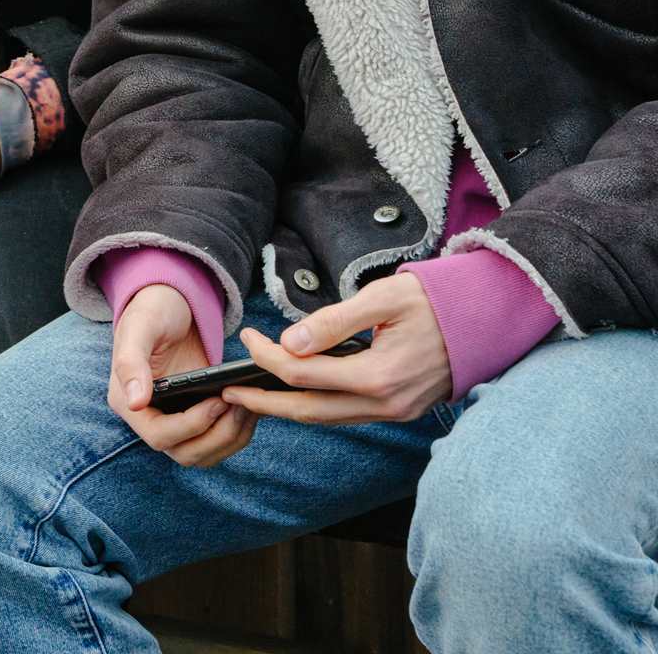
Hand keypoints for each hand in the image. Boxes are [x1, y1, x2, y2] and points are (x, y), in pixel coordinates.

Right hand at [109, 284, 254, 466]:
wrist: (172, 308)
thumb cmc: (152, 312)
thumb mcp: (140, 327)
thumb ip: (131, 362)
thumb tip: (135, 403)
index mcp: (129, 403)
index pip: (160, 436)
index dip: (192, 425)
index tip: (218, 400)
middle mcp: (150, 419)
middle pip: (186, 453)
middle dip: (218, 435)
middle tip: (241, 404)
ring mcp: (175, 422)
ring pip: (206, 454)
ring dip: (232, 437)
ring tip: (249, 405)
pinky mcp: (197, 419)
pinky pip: (218, 442)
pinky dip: (238, 432)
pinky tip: (251, 406)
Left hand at [223, 272, 449, 423]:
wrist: (489, 316)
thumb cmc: (436, 299)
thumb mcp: (383, 298)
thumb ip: (334, 321)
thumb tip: (290, 343)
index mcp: (380, 375)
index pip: (303, 374)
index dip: (267, 357)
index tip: (247, 337)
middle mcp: (387, 403)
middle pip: (308, 410)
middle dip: (264, 402)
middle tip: (227, 391)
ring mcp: (396, 411)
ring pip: (327, 418)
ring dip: (288, 409)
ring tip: (252, 397)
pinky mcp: (401, 410)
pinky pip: (347, 415)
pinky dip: (316, 407)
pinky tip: (295, 394)